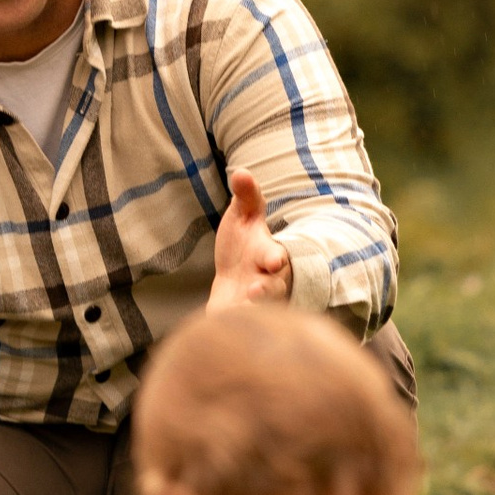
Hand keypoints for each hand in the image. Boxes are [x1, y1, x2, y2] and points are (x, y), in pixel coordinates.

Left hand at [205, 169, 292, 308]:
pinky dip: (227, 322)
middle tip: (255, 290)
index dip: (274, 257)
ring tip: (239, 308)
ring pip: (257, 310)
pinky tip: (217, 321)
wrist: (235, 278)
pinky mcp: (236, 317)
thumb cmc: (243, 243)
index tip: (273, 259)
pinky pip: (233, 322)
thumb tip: (241, 172)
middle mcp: (266, 281)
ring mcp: (253, 303)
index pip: (276, 256)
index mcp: (268, 255)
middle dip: (266, 290)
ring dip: (249, 310)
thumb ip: (246, 196)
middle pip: (273, 289)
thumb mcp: (244, 216)